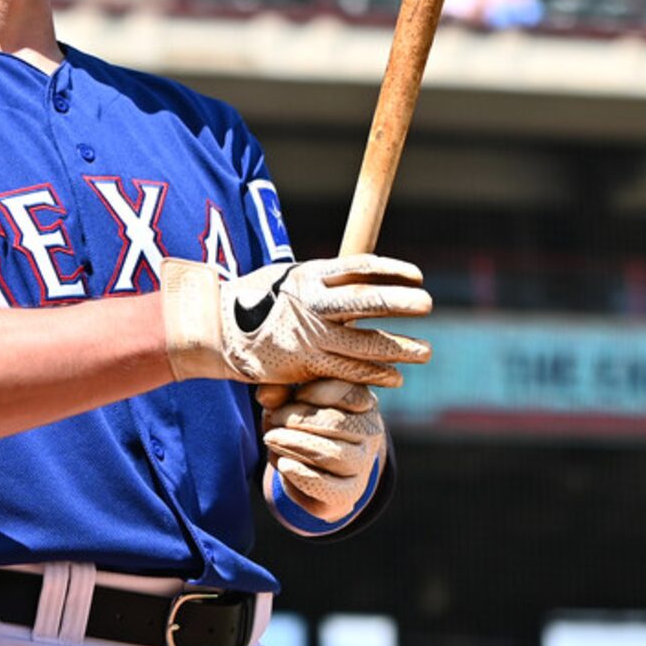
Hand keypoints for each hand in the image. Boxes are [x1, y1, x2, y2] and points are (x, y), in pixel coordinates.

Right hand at [162, 254, 429, 387]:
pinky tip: (395, 377)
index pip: (358, 267)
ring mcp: (309, 338)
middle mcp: (311, 305)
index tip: (417, 275)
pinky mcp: (305, 366)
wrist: (218, 331)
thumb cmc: (260, 300)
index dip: (391, 270)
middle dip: (399, 303)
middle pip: (364, 302)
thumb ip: (326, 279)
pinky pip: (347, 373)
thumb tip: (366, 274)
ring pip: (363, 345)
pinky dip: (374, 376)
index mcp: (309, 276)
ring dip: (398, 349)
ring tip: (425, 351)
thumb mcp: (290, 278)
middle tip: (427, 304)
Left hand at [261, 379, 383, 520]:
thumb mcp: (288, 401)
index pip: (348, 392)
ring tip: (271, 439)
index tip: (294, 395)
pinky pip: (327, 487)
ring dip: (295, 445)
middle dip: (297, 420)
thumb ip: (279, 393)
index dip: (314, 392)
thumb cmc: (300, 423)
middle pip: (337, 424)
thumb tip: (266, 393)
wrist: (310, 466)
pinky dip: (301, 475)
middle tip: (274, 419)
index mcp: (363, 402)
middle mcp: (370, 433)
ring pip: (333, 454)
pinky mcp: (348, 493)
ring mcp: (362, 465)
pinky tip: (284, 464)